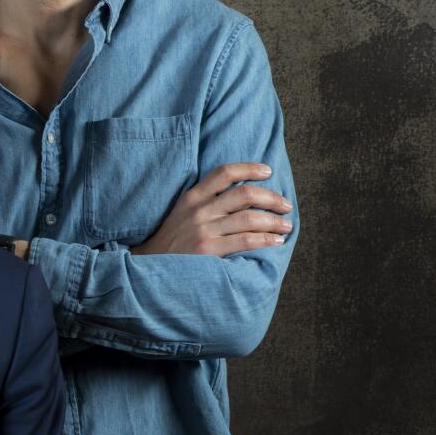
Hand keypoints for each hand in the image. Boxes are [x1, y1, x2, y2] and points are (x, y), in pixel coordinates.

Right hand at [134, 163, 291, 256]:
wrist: (148, 266)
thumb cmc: (171, 240)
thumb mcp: (181, 212)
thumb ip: (204, 201)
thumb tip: (240, 194)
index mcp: (192, 197)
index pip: (225, 173)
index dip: (250, 168)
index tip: (268, 171)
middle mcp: (200, 210)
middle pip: (245, 194)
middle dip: (271, 198)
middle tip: (286, 205)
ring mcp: (204, 230)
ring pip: (250, 218)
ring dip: (274, 221)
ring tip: (286, 226)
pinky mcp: (209, 250)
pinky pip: (246, 240)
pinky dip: (266, 239)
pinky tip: (276, 241)